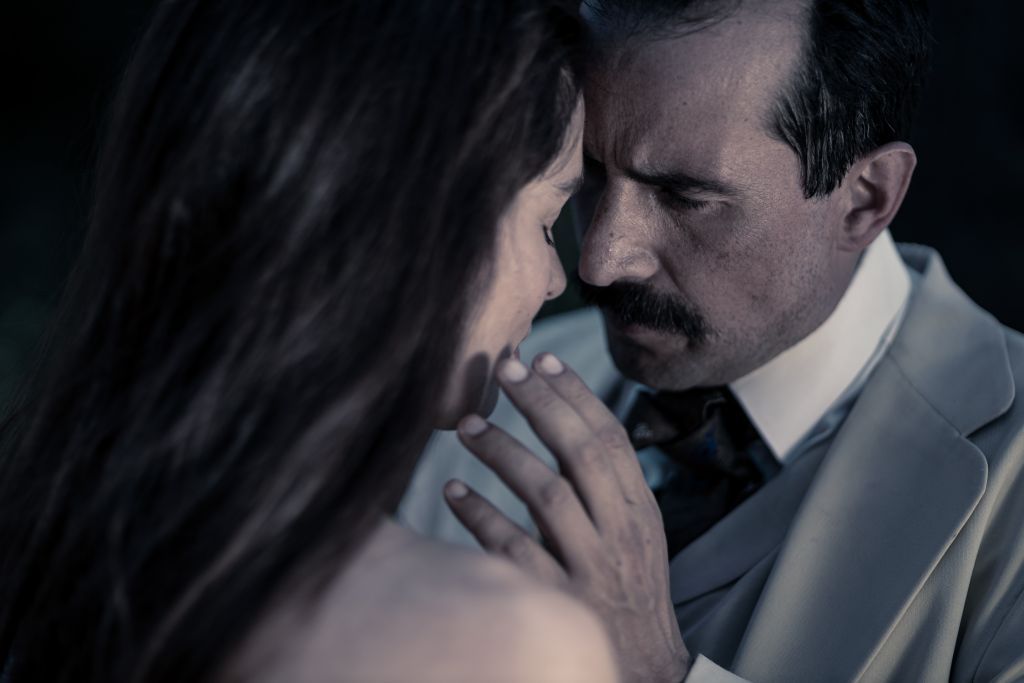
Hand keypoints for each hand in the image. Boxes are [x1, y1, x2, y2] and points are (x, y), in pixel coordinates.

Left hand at [444, 353, 690, 682]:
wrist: (644, 668)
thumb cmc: (629, 589)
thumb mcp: (634, 532)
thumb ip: (604, 484)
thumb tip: (563, 418)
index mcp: (638, 510)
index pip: (611, 438)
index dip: (576, 394)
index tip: (543, 359)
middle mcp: (618, 533)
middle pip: (580, 454)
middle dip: (542, 405)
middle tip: (505, 369)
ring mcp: (588, 568)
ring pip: (545, 495)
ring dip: (504, 453)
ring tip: (468, 427)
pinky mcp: (555, 601)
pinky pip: (512, 550)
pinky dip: (480, 517)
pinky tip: (452, 492)